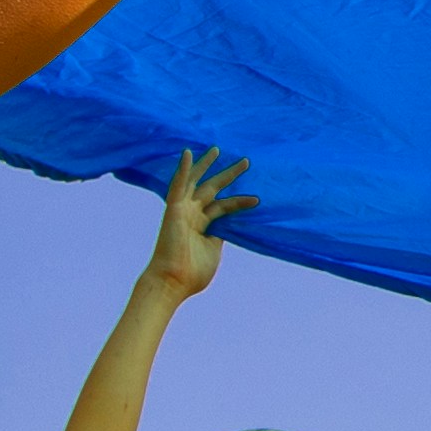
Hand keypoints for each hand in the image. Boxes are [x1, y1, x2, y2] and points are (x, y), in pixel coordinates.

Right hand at [144, 146, 241, 296]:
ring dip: (207, 165)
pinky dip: (183, 169)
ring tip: (218, 149)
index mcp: (201, 226)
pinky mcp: (174, 209)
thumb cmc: (192, 273)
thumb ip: (220, 236)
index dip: (239, 202)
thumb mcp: (213, 251)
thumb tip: (230, 226)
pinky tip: (188, 153)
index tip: (256, 198)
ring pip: (196, 182)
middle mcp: (191, 215)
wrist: (173, 281)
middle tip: (246, 161)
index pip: (222, 207)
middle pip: (213, 189)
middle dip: (229, 175)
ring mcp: (183, 210)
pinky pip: (178, 185)